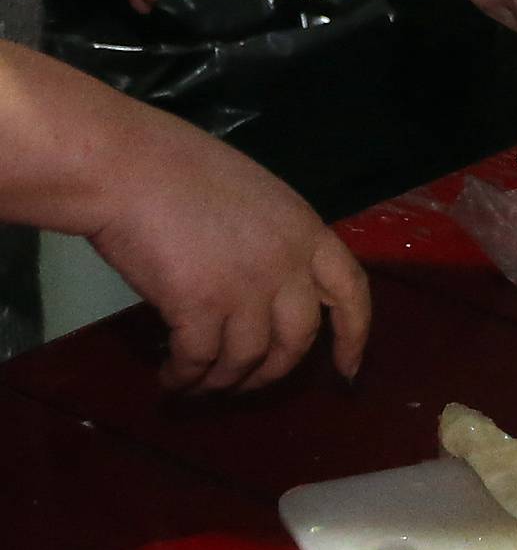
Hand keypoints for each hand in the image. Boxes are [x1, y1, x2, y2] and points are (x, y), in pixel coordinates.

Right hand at [88, 103, 370, 391]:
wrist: (129, 166)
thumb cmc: (181, 170)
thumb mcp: (255, 198)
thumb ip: (273, 243)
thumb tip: (268, 289)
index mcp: (305, 229)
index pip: (351, 291)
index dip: (354, 336)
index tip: (347, 371)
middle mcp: (285, 262)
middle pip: (298, 339)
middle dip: (272, 371)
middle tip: (246, 382)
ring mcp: (245, 287)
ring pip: (246, 359)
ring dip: (222, 381)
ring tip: (197, 383)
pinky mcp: (200, 308)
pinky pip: (199, 361)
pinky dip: (184, 377)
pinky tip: (170, 376)